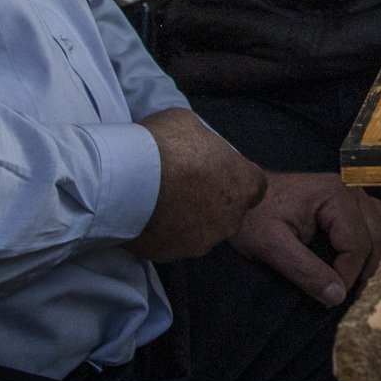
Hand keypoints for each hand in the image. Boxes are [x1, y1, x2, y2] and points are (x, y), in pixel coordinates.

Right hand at [128, 108, 266, 261]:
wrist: (127, 179)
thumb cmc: (167, 145)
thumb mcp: (190, 124)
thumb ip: (201, 141)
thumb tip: (194, 143)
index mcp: (244, 185)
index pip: (253, 186)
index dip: (233, 178)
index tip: (214, 171)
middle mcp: (230, 220)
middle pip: (226, 212)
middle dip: (209, 201)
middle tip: (183, 184)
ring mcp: (201, 242)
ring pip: (199, 231)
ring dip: (185, 219)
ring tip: (159, 200)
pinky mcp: (171, 255)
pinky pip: (170, 243)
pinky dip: (160, 233)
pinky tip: (143, 215)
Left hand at [229, 173, 380, 306]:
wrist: (240, 197)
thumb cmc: (253, 218)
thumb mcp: (271, 246)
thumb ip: (305, 271)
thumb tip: (338, 297)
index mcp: (336, 195)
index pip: (358, 244)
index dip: (349, 275)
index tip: (331, 297)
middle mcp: (351, 190)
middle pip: (378, 236)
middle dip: (366, 268)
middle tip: (347, 294)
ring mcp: (353, 193)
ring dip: (377, 255)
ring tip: (358, 279)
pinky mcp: (349, 201)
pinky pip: (377, 221)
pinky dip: (376, 242)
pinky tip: (364, 261)